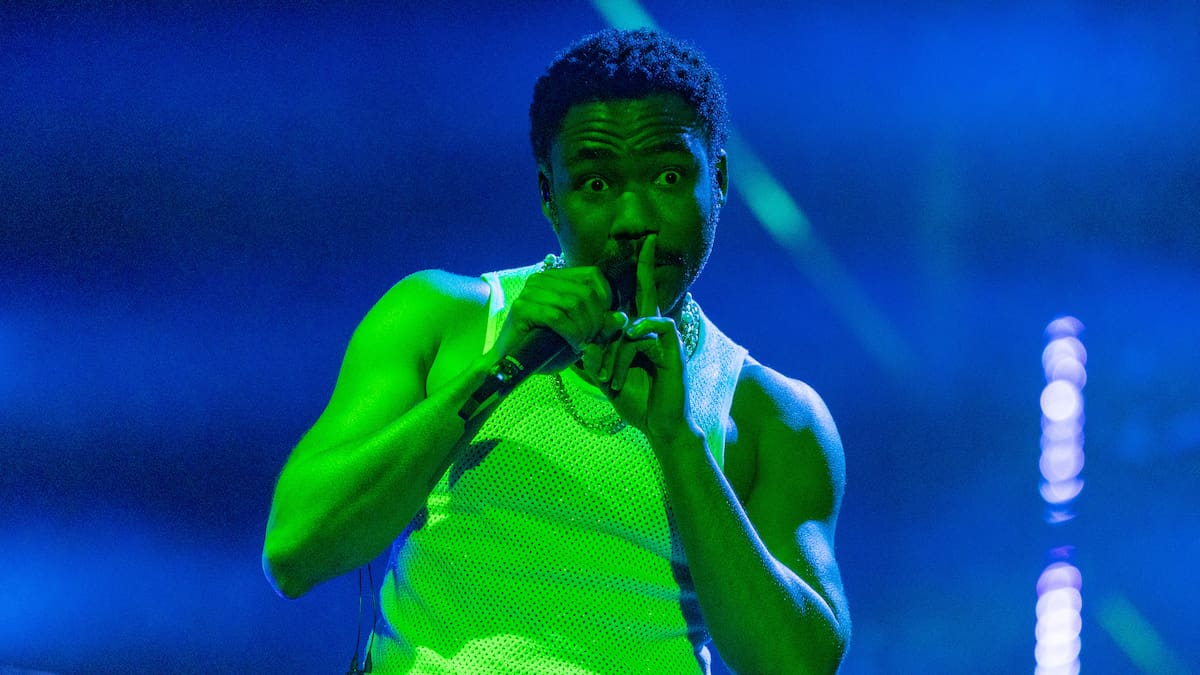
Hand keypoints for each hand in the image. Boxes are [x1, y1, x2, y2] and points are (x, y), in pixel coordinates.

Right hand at [492, 264, 626, 373]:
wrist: (512, 365)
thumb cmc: (547, 349)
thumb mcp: (582, 336)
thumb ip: (601, 326)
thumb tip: (621, 317)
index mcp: (556, 278)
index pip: (593, 276)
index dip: (605, 301)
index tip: (600, 325)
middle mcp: (541, 279)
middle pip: (587, 292)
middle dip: (596, 321)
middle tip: (591, 340)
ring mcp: (530, 292)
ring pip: (574, 303)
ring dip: (584, 329)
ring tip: (581, 344)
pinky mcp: (522, 308)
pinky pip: (558, 317)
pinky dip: (572, 333)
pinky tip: (572, 344)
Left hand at [580, 234, 697, 444]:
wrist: (660, 426)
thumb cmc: (637, 401)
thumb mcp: (607, 378)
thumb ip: (594, 360)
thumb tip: (578, 344)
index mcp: (639, 335)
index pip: (636, 299)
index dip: (637, 273)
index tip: (639, 248)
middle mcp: (653, 332)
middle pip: (648, 291)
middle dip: (646, 265)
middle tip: (647, 238)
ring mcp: (665, 339)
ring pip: (632, 326)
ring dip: (614, 354)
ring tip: (607, 380)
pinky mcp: (674, 349)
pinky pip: (653, 330)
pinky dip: (634, 341)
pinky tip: (626, 350)